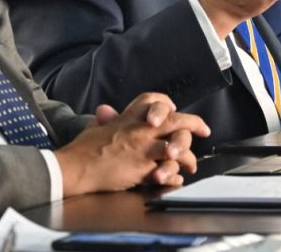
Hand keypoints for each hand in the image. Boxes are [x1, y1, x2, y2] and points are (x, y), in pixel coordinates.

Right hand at [56, 92, 210, 195]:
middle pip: (175, 120)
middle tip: (204, 130)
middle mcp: (140, 129)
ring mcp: (143, 148)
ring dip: (188, 157)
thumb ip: (107, 119)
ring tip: (191, 165)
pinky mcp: (143, 167)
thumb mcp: (96, 127)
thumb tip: (105, 112)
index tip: (175, 110)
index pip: (154, 100)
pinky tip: (176, 180)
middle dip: (194, 124)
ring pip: (177, 146)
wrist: (76, 167)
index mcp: (128, 117)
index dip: (168, 104)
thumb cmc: (82, 149)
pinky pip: (168, 170)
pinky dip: (174, 176)